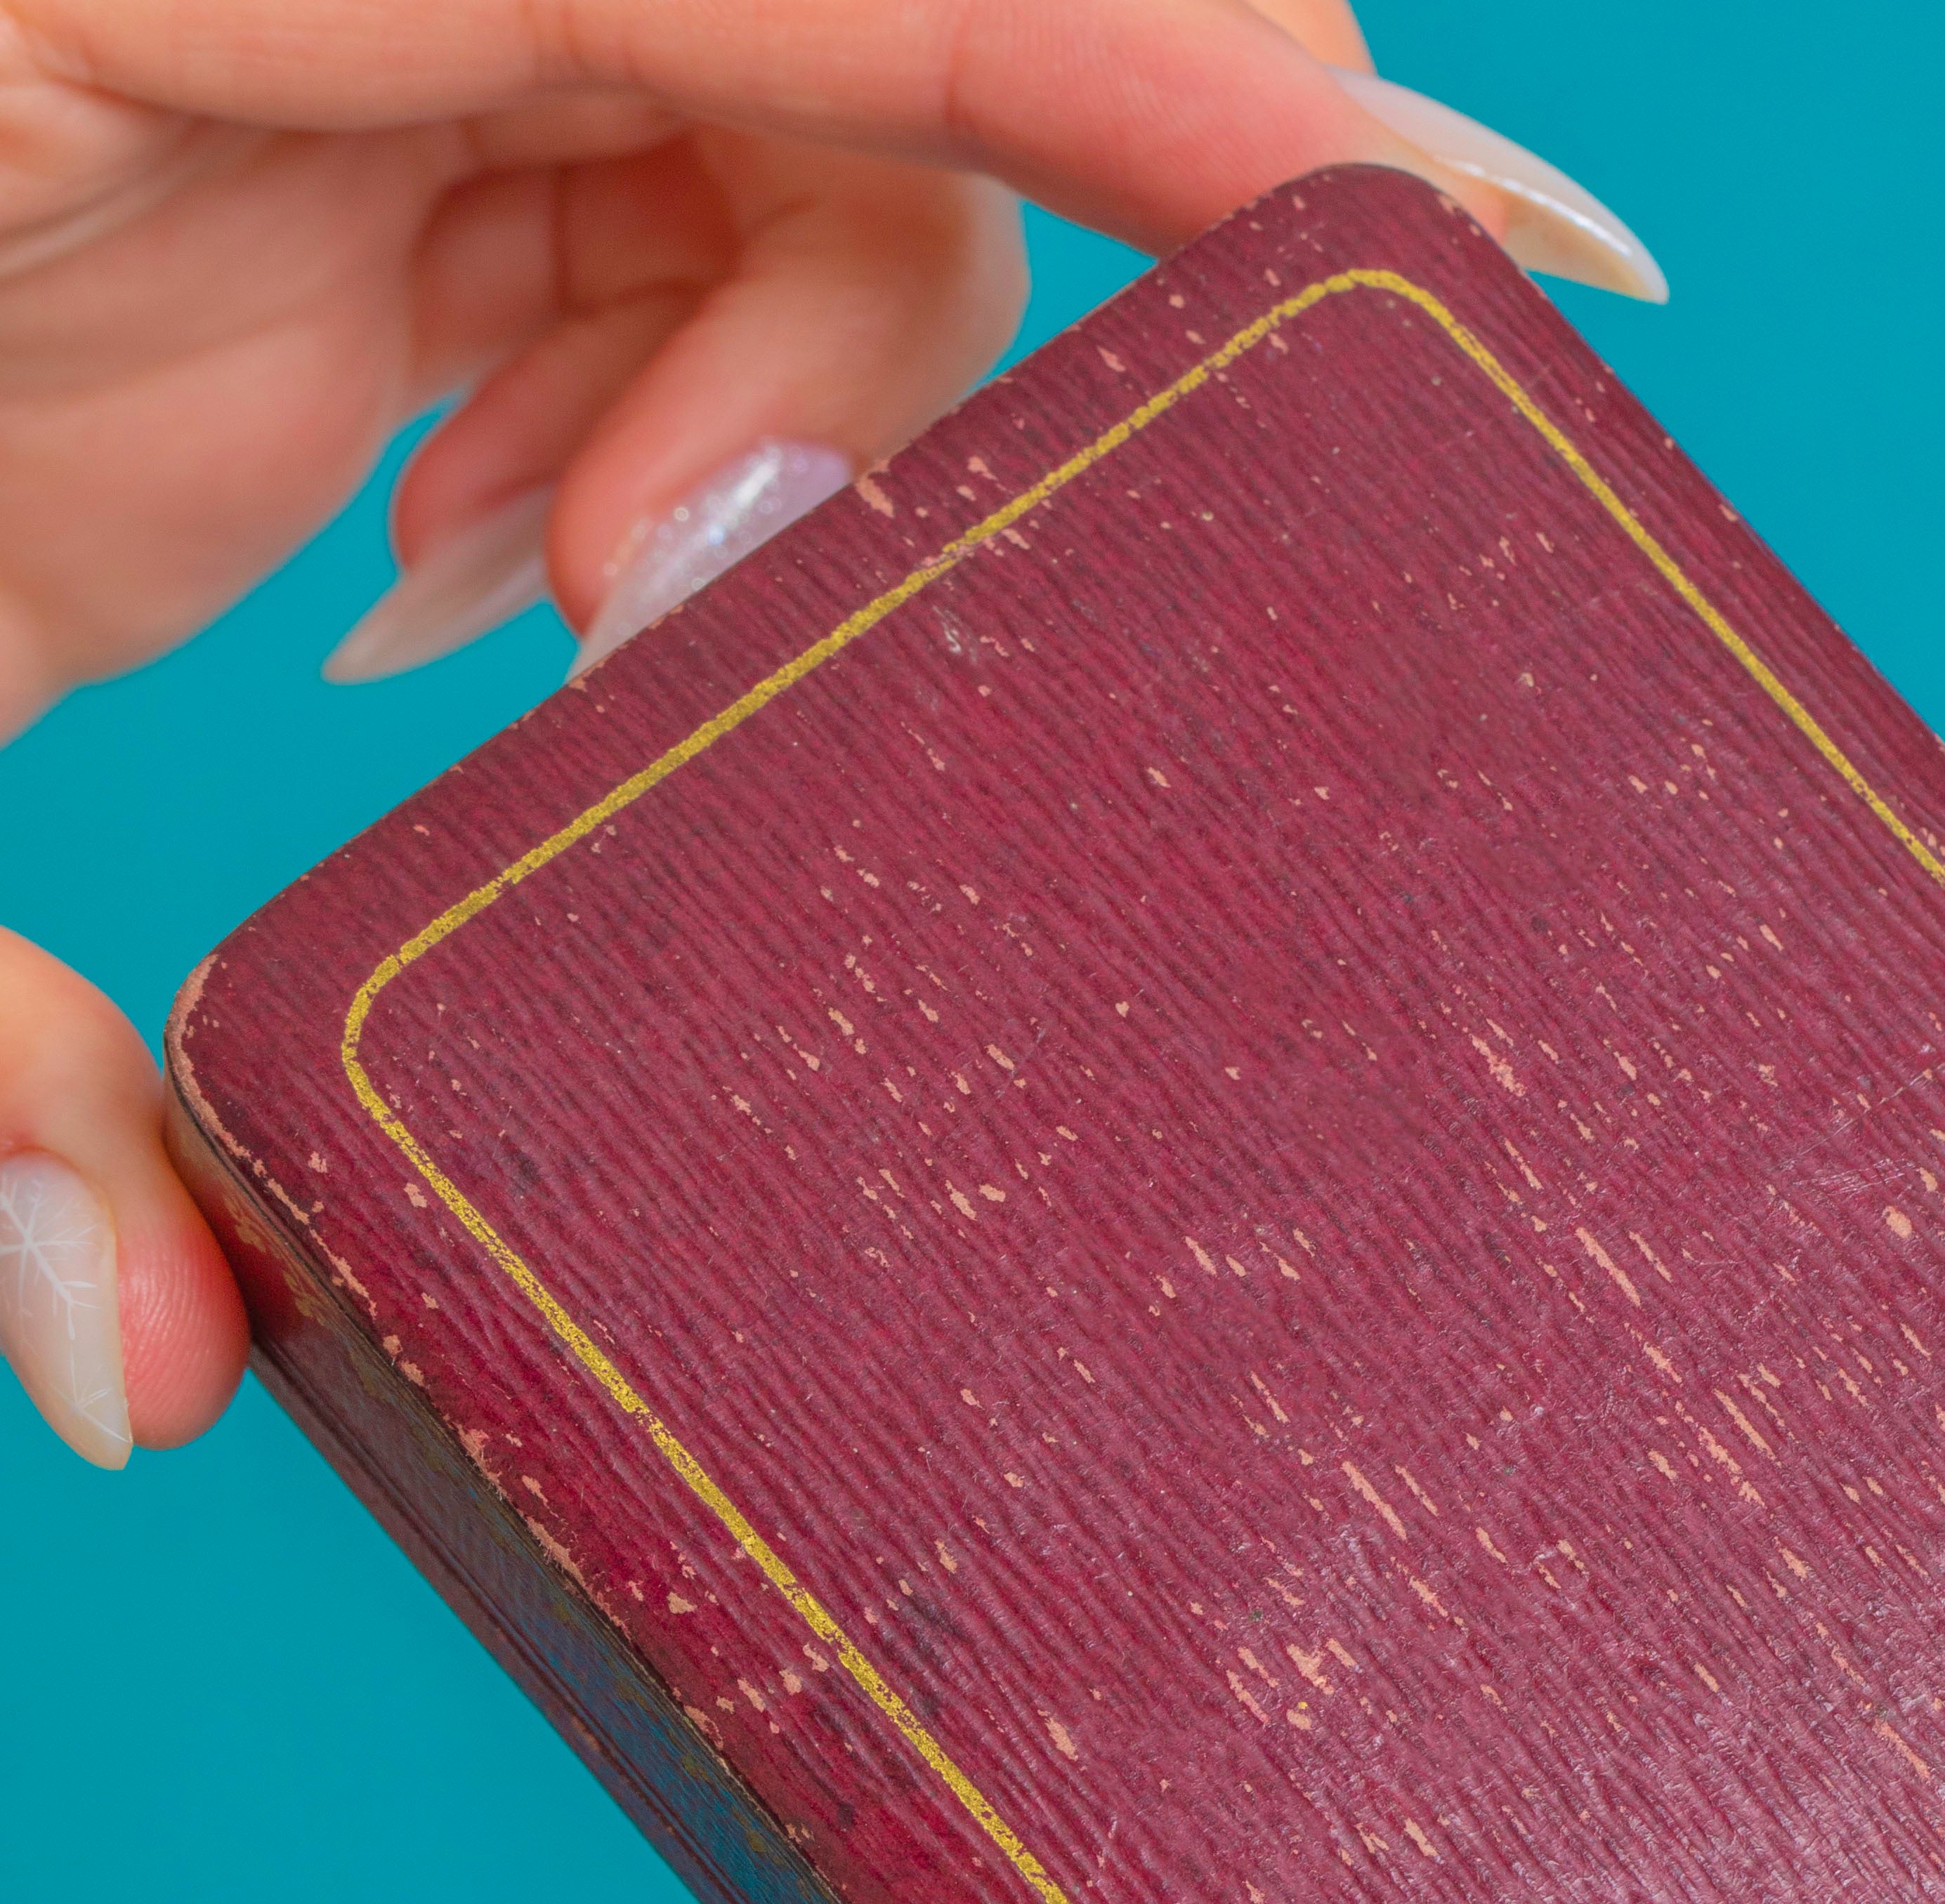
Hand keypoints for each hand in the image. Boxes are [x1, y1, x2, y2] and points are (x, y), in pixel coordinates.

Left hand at [0, 0, 1656, 1465]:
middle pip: (842, 17)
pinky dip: (714, 440)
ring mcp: (317, 75)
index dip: (1141, 44)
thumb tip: (159, 1373)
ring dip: (792, 417)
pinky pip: (693, 244)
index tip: (1431, 233)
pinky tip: (559, 591)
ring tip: (583, 633)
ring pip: (806, 140)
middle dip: (907, 312)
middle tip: (694, 609)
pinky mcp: (346, 197)